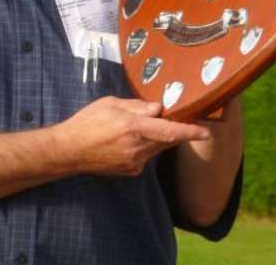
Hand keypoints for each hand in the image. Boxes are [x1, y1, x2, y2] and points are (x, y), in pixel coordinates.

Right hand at [54, 96, 211, 175]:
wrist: (69, 150)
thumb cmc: (87, 122)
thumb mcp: (111, 104)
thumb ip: (137, 106)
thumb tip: (158, 108)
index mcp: (133, 128)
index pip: (169, 131)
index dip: (190, 131)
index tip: (206, 131)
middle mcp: (137, 148)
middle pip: (168, 139)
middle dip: (175, 129)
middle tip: (176, 116)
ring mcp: (135, 162)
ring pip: (158, 148)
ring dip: (158, 137)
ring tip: (137, 127)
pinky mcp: (131, 171)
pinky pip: (147, 156)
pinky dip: (146, 146)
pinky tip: (127, 140)